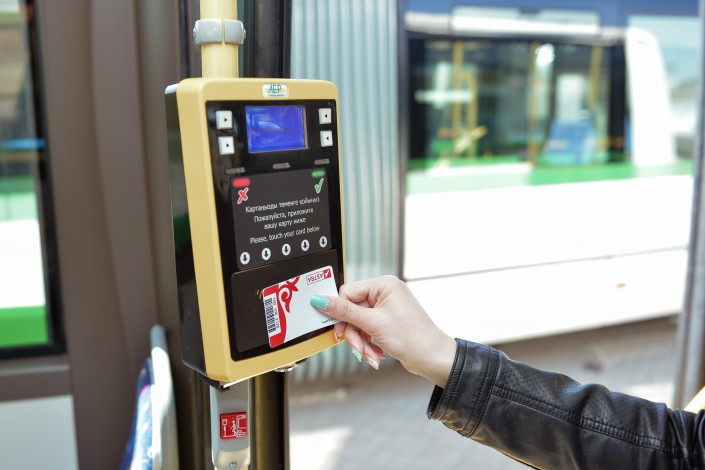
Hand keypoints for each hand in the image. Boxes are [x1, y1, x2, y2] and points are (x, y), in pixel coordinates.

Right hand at [311, 275, 455, 387]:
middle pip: (351, 311)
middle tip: (357, 347)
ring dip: (360, 342)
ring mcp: (385, 308)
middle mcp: (384, 293)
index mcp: (384, 284)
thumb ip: (345, 312)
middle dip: (354, 333)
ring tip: (370, 355)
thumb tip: (321, 300)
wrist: (432, 358)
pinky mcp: (386, 322)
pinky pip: (366, 330)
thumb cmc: (413, 338)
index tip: (338, 329)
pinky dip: (367, 344)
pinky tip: (375, 354)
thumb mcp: (374, 324)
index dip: (341, 313)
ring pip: (357, 323)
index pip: (348, 292)